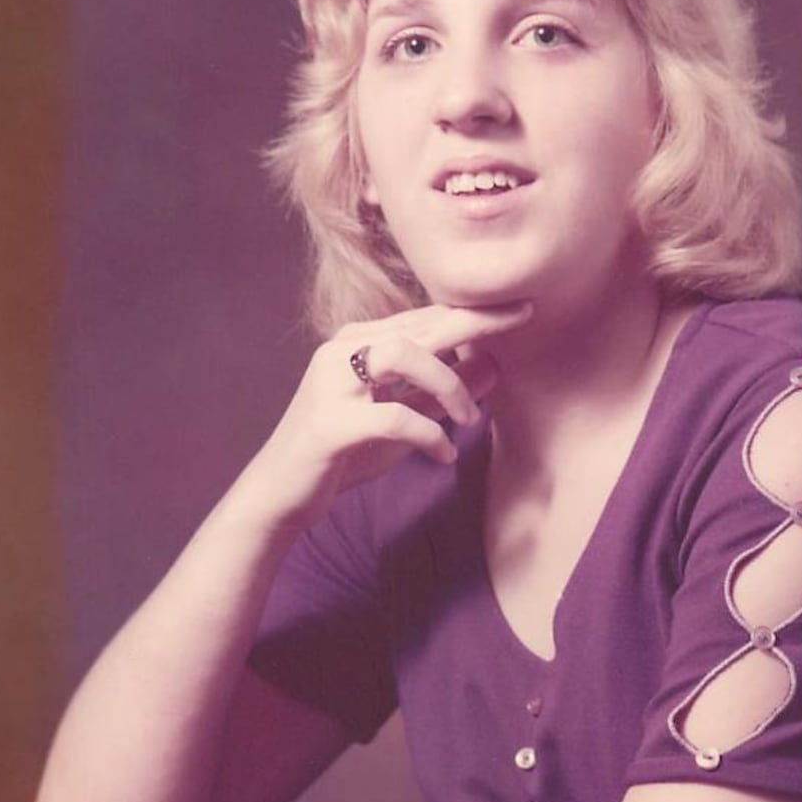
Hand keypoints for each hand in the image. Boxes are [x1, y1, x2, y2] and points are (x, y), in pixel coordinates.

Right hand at [263, 301, 531, 523]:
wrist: (281, 493)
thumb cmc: (343, 453)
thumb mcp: (402, 421)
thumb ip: (440, 395)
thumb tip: (493, 368)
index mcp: (358, 344)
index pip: (423, 318)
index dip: (473, 312)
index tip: (520, 308)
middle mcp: (342, 352)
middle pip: (417, 324)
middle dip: (474, 320)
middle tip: (521, 317)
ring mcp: (332, 384)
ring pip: (401, 355)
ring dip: (447, 383)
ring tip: (468, 418)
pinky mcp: (330, 423)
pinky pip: (392, 417)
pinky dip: (428, 435)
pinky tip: (443, 455)